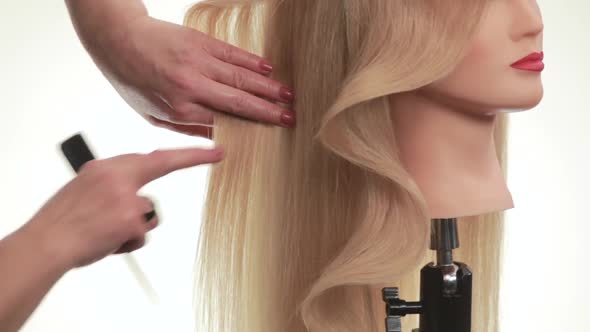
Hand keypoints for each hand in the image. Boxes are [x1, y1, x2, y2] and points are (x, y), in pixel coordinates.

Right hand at [24, 146, 223, 269]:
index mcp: (106, 167)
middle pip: (162, 166)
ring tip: (107, 230)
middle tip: (217, 154)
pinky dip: (128, 242)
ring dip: (135, 224)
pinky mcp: (130, 220)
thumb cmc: (64, 219)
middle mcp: (117, 177)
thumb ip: (114, 183)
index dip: (185, 152)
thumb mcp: (86, 187)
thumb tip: (136, 189)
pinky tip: (108, 240)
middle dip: (192, 158)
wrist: (47, 242)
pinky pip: (141, 234)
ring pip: (149, 212)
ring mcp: (126, 198)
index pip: (153, 155)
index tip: (211, 149)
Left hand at [101, 16, 295, 137]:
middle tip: (290, 117)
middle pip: (238, 101)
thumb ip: (187, 127)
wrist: (118, 39)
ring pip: (240, 77)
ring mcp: (197, 61)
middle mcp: (191, 86)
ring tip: (288, 96)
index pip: (223, 121)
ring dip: (267, 87)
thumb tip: (218, 138)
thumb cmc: (134, 81)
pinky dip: (252, 62)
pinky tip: (268, 70)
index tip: (269, 133)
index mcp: (179, 109)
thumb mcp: (153, 115)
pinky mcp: (200, 42)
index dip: (249, 127)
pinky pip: (232, 53)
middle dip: (267, 110)